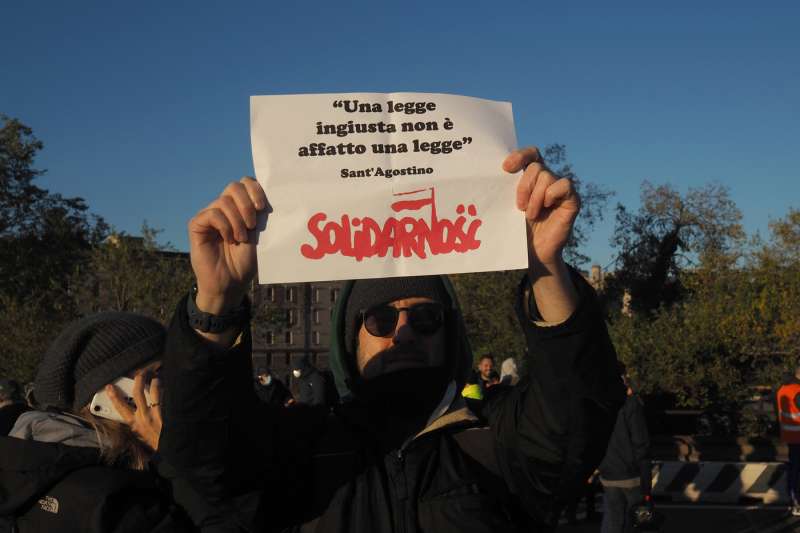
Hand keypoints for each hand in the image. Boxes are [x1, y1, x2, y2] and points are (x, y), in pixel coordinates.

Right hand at [107, 370, 161, 450]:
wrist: (171, 449)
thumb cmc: (155, 442)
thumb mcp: (139, 434)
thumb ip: (135, 422)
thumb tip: (130, 409)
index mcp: (134, 423)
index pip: (120, 408)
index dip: (114, 396)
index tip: (109, 387)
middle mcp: (143, 417)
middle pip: (137, 394)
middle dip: (138, 380)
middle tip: (140, 372)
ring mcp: (155, 414)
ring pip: (153, 391)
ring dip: (155, 382)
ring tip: (156, 377)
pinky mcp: (166, 413)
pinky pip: (165, 396)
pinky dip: (166, 389)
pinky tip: (168, 385)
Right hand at [189, 177, 267, 313]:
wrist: (232, 282)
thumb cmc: (247, 261)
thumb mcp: (259, 234)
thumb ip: (260, 213)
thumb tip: (269, 194)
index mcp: (240, 207)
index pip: (246, 183)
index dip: (255, 189)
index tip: (263, 207)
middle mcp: (224, 208)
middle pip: (234, 186)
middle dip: (247, 204)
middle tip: (252, 225)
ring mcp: (209, 215)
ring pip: (224, 201)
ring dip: (237, 221)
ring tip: (241, 238)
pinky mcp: (197, 225)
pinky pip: (212, 214)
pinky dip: (224, 226)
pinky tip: (228, 239)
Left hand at [503, 147, 580, 269]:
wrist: (534, 252)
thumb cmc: (519, 229)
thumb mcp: (509, 206)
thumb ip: (508, 188)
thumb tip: (497, 172)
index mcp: (531, 178)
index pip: (530, 154)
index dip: (520, 156)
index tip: (505, 168)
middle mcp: (547, 180)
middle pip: (536, 166)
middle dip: (524, 186)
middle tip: (519, 206)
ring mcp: (560, 189)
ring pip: (547, 176)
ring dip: (535, 197)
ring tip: (531, 215)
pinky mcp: (572, 200)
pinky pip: (564, 185)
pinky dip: (551, 194)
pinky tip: (546, 207)